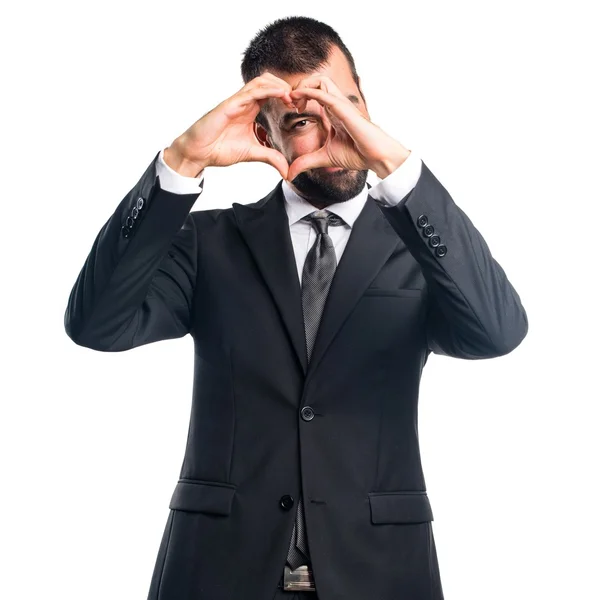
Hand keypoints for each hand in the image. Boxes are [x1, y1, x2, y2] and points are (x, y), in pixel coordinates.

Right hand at [165, 73, 296, 179]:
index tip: (300, 107)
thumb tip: (287, 171)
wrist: (199, 153)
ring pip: (262, 81)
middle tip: (299, 100)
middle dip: (286, 87)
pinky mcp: (231, 104)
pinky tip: (281, 94)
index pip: (272, 93)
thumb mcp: (253, 154)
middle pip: (269, 81)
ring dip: (279, 85)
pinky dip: (268, 90)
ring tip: (292, 96)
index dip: (287, 96)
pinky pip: (252, 91)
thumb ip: (271, 158)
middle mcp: (245, 102)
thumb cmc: (220, 149)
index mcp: (250, 110)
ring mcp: (237, 101)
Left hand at [285, 75, 410, 181]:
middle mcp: (336, 104)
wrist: (375, 157)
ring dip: (303, 87)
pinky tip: (297, 101)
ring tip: (294, 102)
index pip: (314, 92)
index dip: (299, 96)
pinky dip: (307, 92)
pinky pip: (323, 93)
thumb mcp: (323, 158)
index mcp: (333, 111)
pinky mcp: (343, 109)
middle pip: (316, 80)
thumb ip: (306, 162)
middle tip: (290, 104)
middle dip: (299, 87)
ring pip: (320, 80)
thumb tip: (290, 173)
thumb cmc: (357, 154)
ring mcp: (341, 104)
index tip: (290, 109)